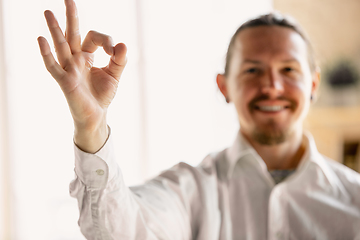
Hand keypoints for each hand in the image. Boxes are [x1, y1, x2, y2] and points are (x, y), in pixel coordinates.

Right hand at [38, 0, 126, 152]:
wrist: (96, 115)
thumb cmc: (102, 95)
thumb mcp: (114, 75)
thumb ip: (120, 60)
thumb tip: (123, 44)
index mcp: (87, 56)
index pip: (93, 38)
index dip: (106, 40)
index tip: (115, 51)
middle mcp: (76, 59)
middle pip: (72, 34)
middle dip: (71, 18)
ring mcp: (69, 69)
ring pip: (61, 45)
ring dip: (55, 29)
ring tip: (48, 11)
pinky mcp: (65, 81)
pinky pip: (53, 66)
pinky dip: (46, 53)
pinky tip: (41, 39)